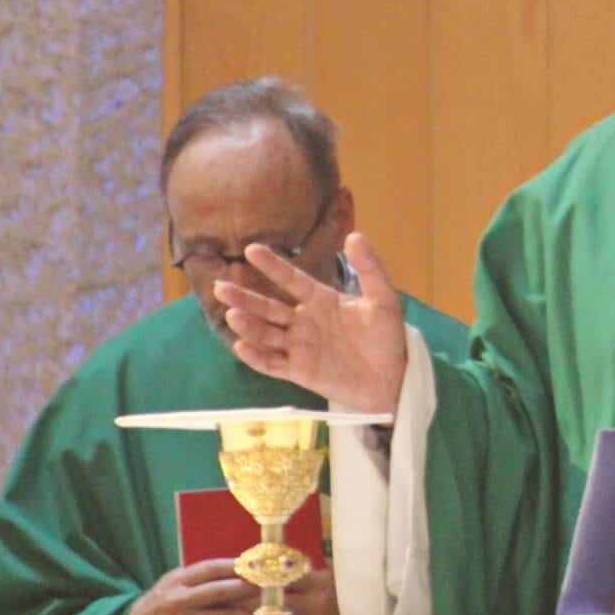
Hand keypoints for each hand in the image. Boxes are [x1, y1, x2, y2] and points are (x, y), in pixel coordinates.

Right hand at [124, 558, 260, 614]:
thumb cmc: (161, 604)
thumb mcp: (173, 582)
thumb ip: (200, 576)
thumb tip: (241, 568)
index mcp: (177, 581)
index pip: (212, 568)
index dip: (238, 566)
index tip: (260, 565)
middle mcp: (180, 600)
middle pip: (223, 591)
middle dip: (251, 589)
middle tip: (273, 588)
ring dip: (250, 614)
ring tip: (270, 611)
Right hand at [219, 231, 409, 413]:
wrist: (393, 379)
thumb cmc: (387, 337)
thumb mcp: (383, 299)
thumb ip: (370, 269)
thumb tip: (355, 235)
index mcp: (321, 299)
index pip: (291, 279)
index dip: (273, 265)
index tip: (252, 249)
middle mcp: (304, 321)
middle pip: (269, 307)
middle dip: (246, 297)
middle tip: (221, 286)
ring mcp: (299, 347)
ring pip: (266, 334)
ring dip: (249, 325)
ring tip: (233, 314)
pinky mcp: (299, 372)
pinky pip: (272, 363)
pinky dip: (256, 357)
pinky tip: (242, 346)